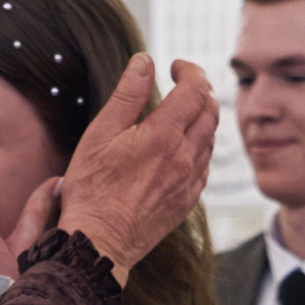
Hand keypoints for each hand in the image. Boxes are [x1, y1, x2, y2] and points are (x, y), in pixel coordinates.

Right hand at [56, 54, 217, 281]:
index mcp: (164, 135)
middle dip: (201, 90)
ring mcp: (190, 181)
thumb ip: (127, 94)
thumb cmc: (93, 189)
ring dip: (202, 118)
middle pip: (211, 110)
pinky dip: (200, 146)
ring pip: (211, 138)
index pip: (195, 89)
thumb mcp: (100, 134)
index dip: (190, 70)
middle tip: (183, 84)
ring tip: (181, 113)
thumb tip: (145, 62)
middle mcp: (185, 157)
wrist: (99, 242)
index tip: (175, 67)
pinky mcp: (187, 200)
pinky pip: (205, 165)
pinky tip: (181, 148)